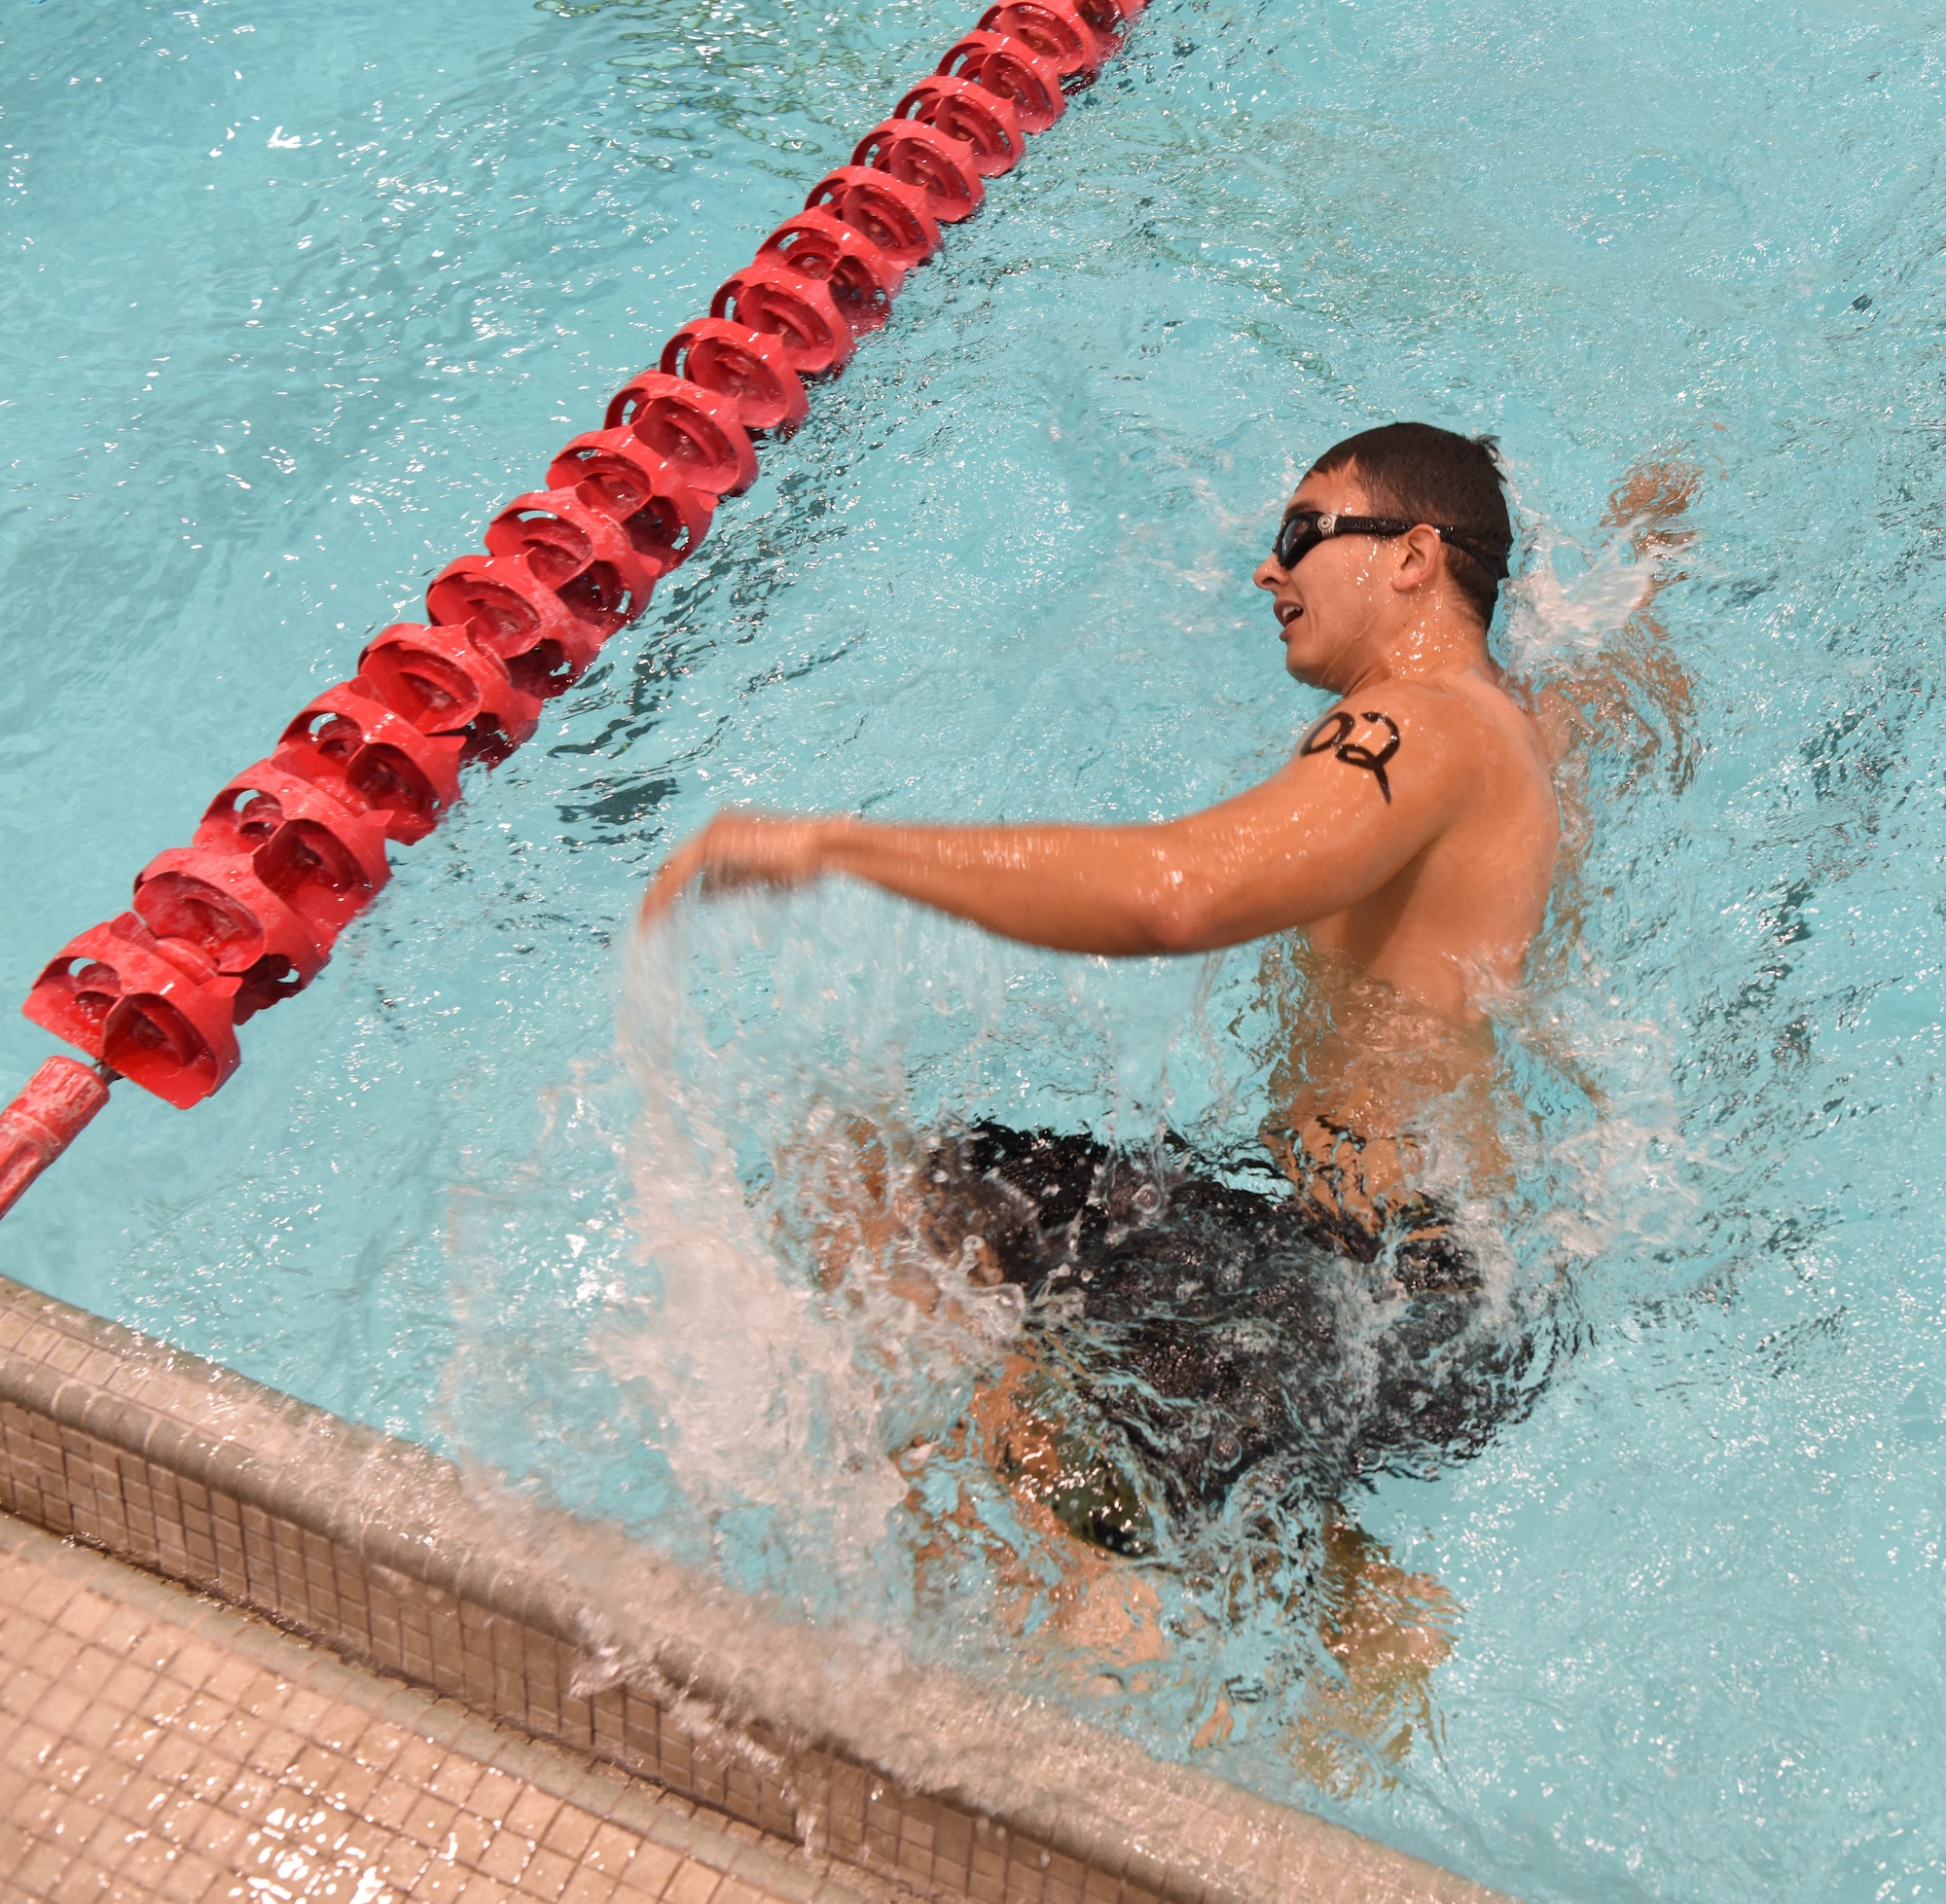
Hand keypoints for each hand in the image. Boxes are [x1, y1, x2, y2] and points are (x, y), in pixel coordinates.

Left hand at [637, 810, 833, 927]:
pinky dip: (668, 893)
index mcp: (726, 830)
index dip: (673, 883)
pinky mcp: (715, 844)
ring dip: (660, 895)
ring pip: (674, 867)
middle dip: (659, 890)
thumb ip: (729, 882)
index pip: (690, 859)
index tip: (661, 906)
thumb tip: (702, 894)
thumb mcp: (758, 876)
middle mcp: (715, 826)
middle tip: (645, 917)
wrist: (821, 847)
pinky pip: (682, 872)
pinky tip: (656, 913)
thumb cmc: (801, 864)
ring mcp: (714, 832)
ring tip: (646, 921)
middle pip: (675, 860)